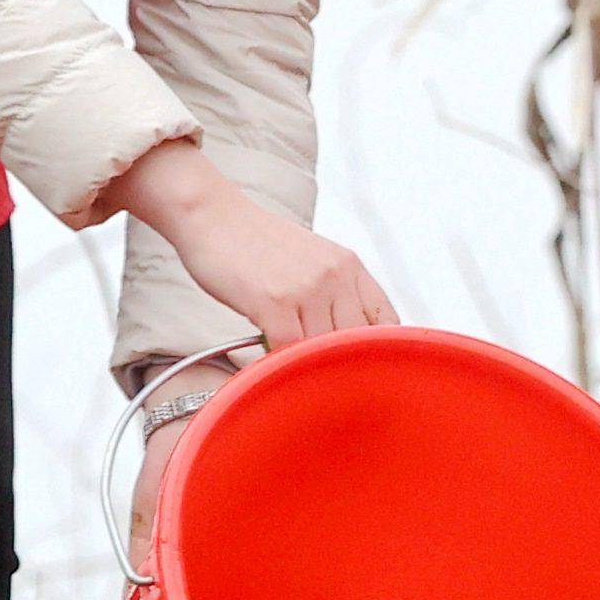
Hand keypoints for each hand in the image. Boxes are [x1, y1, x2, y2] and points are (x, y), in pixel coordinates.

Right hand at [104, 138, 398, 347]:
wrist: (213, 216)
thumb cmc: (255, 244)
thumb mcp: (311, 260)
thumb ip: (334, 293)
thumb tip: (343, 343)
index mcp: (349, 266)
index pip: (387, 321)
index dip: (377, 352)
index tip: (362, 370)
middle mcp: (336, 275)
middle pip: (356, 342)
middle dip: (338, 365)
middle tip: (319, 382)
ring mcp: (307, 288)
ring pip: (323, 350)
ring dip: (305, 367)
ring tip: (289, 373)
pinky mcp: (274, 302)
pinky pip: (288, 350)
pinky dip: (278, 364)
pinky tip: (267, 365)